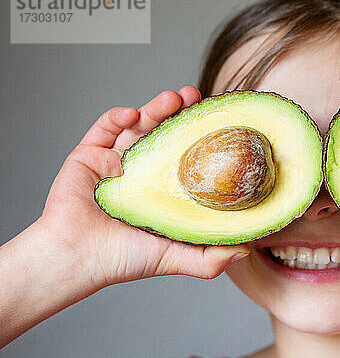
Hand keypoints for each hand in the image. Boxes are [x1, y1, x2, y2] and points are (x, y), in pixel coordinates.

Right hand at [37, 86, 249, 287]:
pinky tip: (131, 114)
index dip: (200, 135)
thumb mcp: (175, 257)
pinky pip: (103, 129)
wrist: (77, 260)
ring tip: (173, 98)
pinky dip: (116, 117)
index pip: (185, 153)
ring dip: (155, 108)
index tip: (219, 121)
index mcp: (161, 187)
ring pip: (138, 125)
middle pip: (164, 132)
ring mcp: (114, 161)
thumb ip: (208, 258)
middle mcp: (141, 170)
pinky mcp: (88, 155)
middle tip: (197, 97)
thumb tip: (244, 250)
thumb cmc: (124, 259)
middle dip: (181, 112)